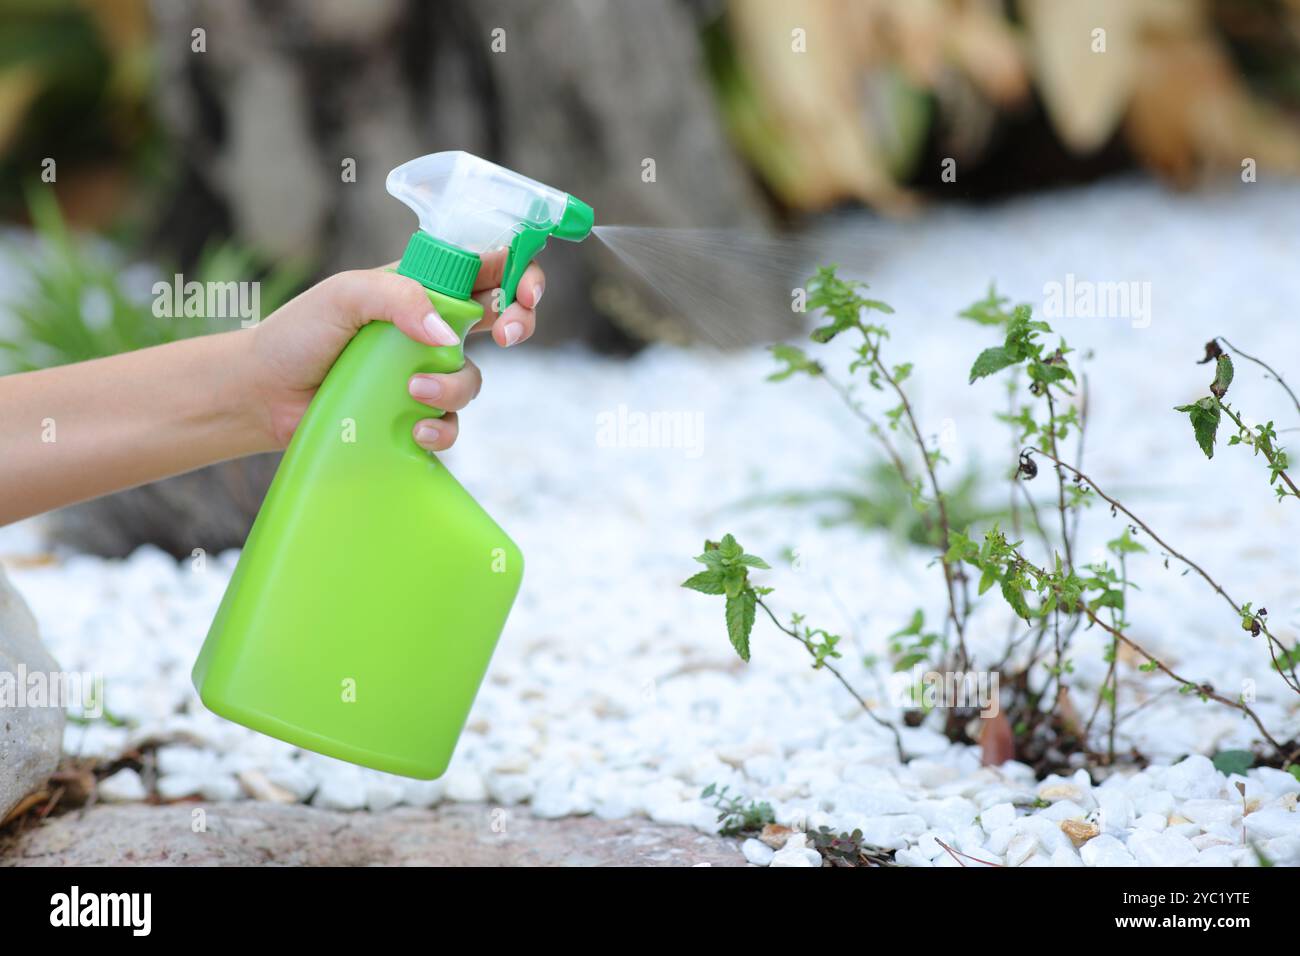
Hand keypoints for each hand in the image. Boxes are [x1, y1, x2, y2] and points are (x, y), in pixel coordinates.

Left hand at [247, 249, 543, 450]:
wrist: (263, 394)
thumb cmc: (298, 334)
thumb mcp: (346, 295)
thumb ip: (399, 298)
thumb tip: (445, 334)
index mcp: (421, 285)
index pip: (485, 267)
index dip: (518, 272)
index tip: (524, 291)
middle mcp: (430, 325)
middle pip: (502, 317)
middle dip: (518, 323)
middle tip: (507, 335)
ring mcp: (425, 370)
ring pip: (473, 377)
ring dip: (454, 385)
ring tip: (412, 389)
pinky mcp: (413, 413)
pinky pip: (450, 423)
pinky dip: (441, 428)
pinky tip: (415, 429)